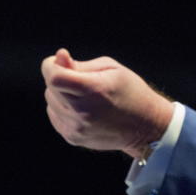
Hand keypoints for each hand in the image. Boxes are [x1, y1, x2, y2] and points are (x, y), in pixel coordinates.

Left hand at [41, 48, 173, 157]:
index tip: (60, 60)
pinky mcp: (73, 138)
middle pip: (51, 88)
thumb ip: (81, 64)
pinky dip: (62, 108)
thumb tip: (58, 57)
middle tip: (81, 79)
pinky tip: (81, 108)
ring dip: (61, 94)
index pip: (54, 77)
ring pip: (50, 101)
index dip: (51, 65)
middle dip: (60, 77)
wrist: (145, 126)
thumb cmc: (131, 91)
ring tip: (84, 95)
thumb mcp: (111, 68)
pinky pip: (54, 115)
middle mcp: (83, 112)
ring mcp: (77, 128)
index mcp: (94, 90)